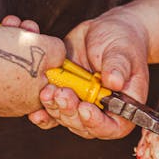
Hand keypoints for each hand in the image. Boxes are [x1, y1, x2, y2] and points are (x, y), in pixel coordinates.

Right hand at [0, 18, 65, 116]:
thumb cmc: (4, 57)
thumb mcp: (48, 49)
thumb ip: (60, 52)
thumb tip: (58, 53)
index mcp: (33, 102)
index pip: (51, 81)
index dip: (52, 58)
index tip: (49, 44)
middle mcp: (12, 104)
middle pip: (31, 67)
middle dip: (31, 42)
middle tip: (28, 28)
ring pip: (12, 61)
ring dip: (14, 38)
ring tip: (10, 24)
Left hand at [30, 7, 149, 139]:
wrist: (105, 31)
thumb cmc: (122, 42)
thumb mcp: (123, 51)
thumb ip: (118, 66)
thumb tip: (115, 82)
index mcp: (123, 105)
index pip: (112, 127)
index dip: (97, 123)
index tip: (84, 108)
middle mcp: (102, 111)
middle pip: (84, 126)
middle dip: (70, 113)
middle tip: (61, 93)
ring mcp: (82, 104)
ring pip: (66, 119)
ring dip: (55, 109)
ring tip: (48, 91)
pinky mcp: (65, 96)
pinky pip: (52, 113)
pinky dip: (43, 114)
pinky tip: (35, 111)